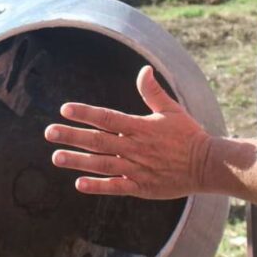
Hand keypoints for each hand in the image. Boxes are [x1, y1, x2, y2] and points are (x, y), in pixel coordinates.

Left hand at [44, 65, 215, 199]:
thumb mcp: (171, 109)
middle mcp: (135, 147)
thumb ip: (153, 91)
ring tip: (56, 157)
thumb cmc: (188, 135)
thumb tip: (144, 69)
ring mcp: (137, 168)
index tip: (65, 109)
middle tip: (49, 132)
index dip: (85, 113)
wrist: (207, 165)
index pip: (107, 118)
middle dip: (72, 136)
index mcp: (141, 126)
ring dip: (78, 161)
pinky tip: (79, 183)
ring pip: (102, 164)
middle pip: (98, 141)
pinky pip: (116, 187)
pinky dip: (98, 186)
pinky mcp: (141, 186)